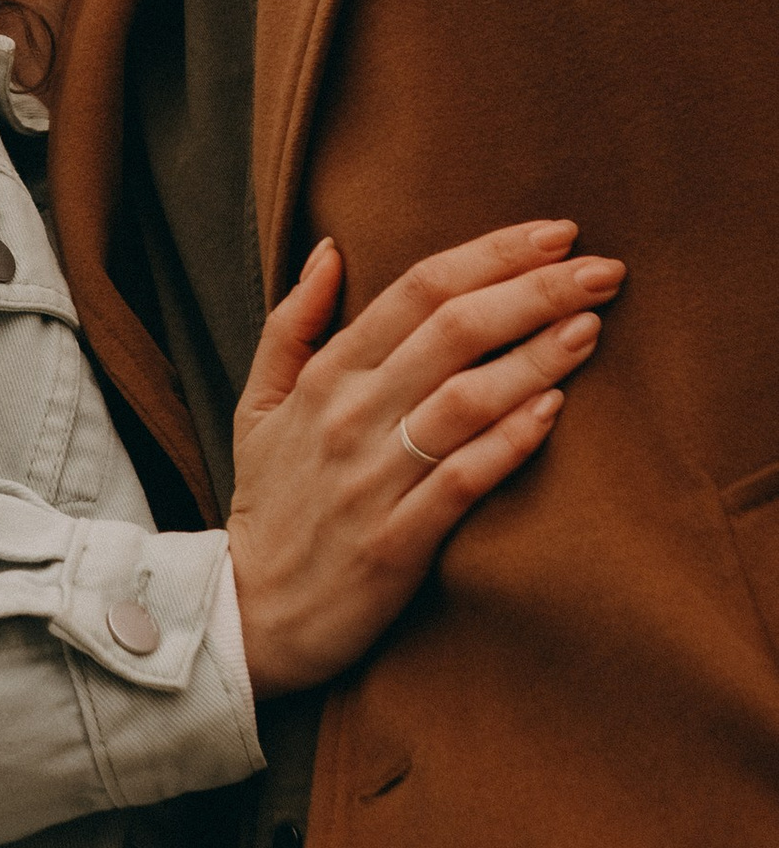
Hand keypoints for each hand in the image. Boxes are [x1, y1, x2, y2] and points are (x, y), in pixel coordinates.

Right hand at [227, 221, 621, 696]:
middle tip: (602, 268)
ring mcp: (371, 479)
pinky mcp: (395, 542)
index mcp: (322, 377)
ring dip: (535, 357)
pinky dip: (509, 441)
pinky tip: (554, 410)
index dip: (491, 254)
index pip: (415, 290)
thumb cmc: (269, 504)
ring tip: (592, 326)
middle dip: (534, 290)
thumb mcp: (257, 405)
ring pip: (465, 399)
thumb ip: (291, 325)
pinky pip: (462, 480)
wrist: (245, 616)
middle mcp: (347, 417)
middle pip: (451, 331)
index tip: (557, 232)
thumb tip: (330, 250)